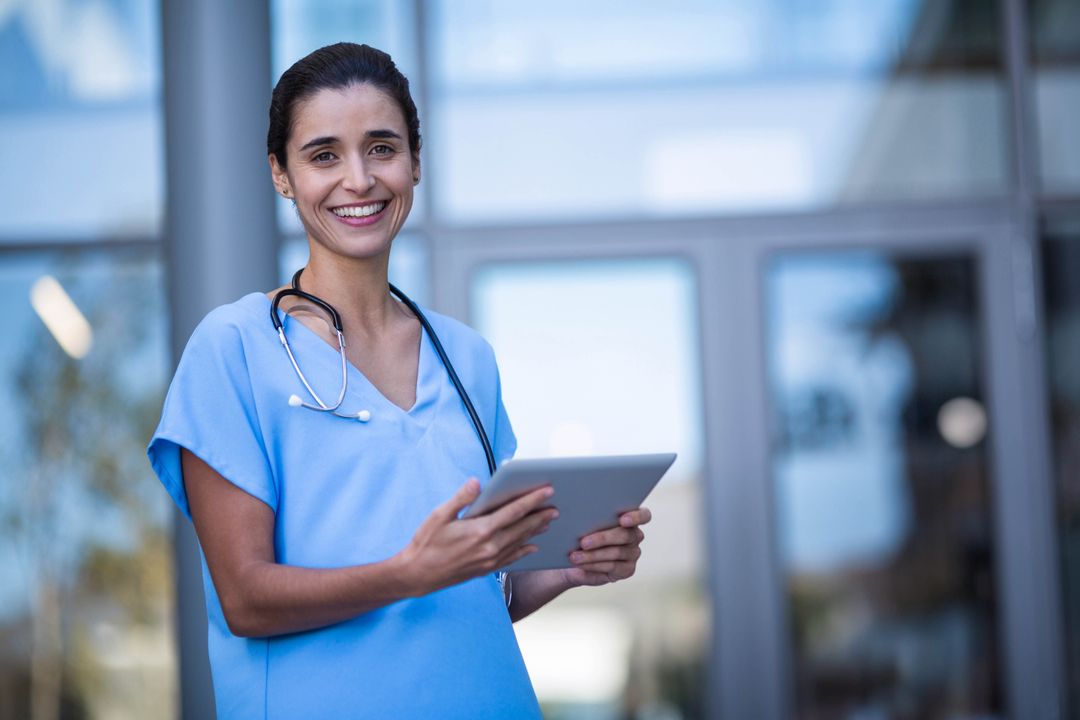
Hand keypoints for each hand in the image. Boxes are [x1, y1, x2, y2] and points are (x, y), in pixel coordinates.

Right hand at [397, 479, 557, 595]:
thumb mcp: (439, 515)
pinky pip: (511, 559)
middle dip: (540, 516)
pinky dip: (524, 551)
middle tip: (556, 507)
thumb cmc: (426, 543)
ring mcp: (489, 561)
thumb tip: (477, 482)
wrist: (417, 575)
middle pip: (522, 528)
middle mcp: (490, 547)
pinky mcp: (486, 570)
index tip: (548, 491)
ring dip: (535, 532)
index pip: (514, 512)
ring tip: (549, 522)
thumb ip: (461, 498)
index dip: (533, 500)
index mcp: (481, 530)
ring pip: (519, 543)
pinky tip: (532, 547)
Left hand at [561, 507, 651, 587]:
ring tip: (575, 556)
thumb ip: (578, 514)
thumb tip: (564, 512)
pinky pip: (612, 567)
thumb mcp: (578, 521)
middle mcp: (635, 535)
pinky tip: (582, 564)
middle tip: (583, 542)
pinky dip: (595, 566)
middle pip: (625, 535)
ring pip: (616, 552)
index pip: (643, 515)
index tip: (622, 520)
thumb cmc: (578, 533)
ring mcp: (633, 553)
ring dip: (593, 555)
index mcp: (629, 516)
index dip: (636, 517)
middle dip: (602, 538)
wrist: (574, 558)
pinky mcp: (627, 569)